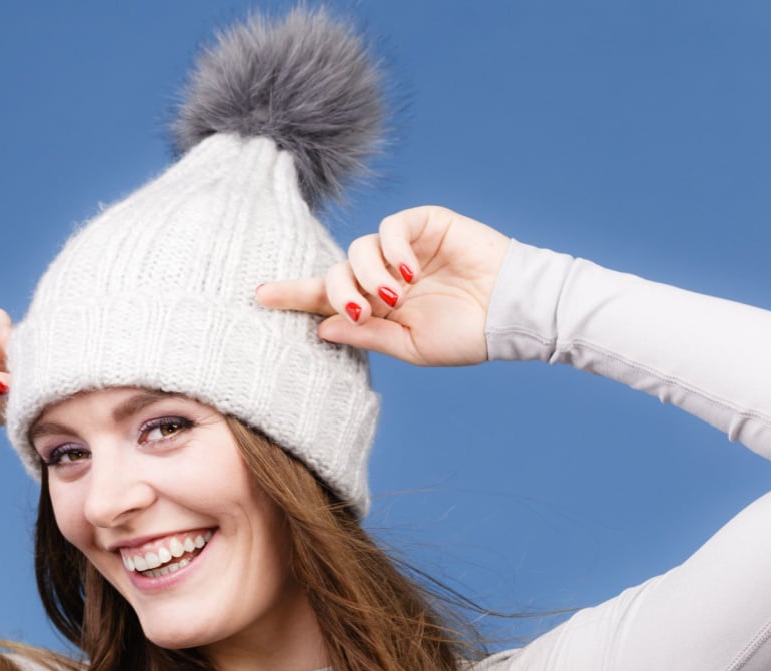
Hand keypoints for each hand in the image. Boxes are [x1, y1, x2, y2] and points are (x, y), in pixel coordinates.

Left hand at [256, 205, 509, 366]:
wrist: (512, 313)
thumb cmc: (468, 334)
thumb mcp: (410, 345)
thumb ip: (366, 334)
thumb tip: (321, 325)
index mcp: (377, 306)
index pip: (326, 297)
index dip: (293, 295)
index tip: (258, 297)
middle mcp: (383, 275)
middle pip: (335, 272)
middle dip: (339, 291)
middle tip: (361, 310)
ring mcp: (403, 248)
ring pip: (358, 249)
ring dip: (367, 274)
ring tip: (395, 295)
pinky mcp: (424, 224)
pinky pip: (389, 228)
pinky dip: (391, 249)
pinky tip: (408, 271)